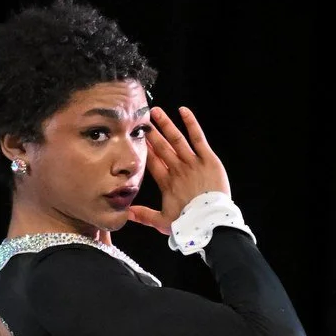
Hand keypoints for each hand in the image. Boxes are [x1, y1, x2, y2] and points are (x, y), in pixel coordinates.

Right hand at [125, 105, 230, 235]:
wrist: (209, 222)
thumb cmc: (188, 224)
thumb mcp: (163, 223)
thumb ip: (144, 216)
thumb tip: (126, 213)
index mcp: (167, 183)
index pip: (153, 162)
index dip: (145, 149)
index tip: (137, 139)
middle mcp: (177, 170)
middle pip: (161, 148)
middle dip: (152, 134)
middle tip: (142, 120)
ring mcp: (192, 163)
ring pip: (176, 139)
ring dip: (165, 125)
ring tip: (156, 112)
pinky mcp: (208, 159)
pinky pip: (198, 138)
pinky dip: (191, 124)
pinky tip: (183, 111)